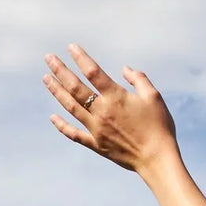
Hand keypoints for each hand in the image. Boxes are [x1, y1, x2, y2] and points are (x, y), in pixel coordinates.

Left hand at [42, 44, 177, 173]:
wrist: (157, 159)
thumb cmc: (159, 127)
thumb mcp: (154, 97)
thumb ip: (139, 79)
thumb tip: (124, 69)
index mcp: (116, 97)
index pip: (93, 72)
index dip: (81, 58)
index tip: (71, 47)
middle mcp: (102, 111)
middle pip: (75, 87)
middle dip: (60, 71)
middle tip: (49, 58)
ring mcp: (96, 129)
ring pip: (71, 106)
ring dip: (57, 91)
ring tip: (46, 79)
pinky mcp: (96, 144)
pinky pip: (74, 134)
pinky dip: (62, 125)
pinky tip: (52, 117)